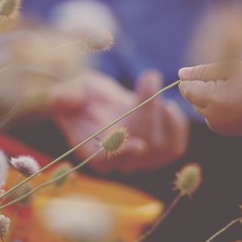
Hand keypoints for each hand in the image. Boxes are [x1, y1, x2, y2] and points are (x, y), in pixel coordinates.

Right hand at [50, 69, 188, 172]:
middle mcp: (116, 161)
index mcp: (91, 150)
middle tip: (148, 80)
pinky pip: (176, 147)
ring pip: (163, 148)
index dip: (123, 154)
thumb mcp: (68, 92)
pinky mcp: (158, 152)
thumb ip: (64, 97)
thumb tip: (65, 98)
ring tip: (153, 90)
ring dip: (164, 115)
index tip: (139, 144)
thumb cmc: (81, 97)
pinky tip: (166, 106)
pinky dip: (177, 124)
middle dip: (148, 110)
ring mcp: (139, 160)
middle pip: (142, 148)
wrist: (101, 104)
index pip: (107, 160)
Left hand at [178, 61, 241, 135]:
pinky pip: (212, 119)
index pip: (186, 89)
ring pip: (201, 110)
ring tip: (229, 90)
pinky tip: (234, 101)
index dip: (191, 78)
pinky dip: (216, 110)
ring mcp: (220, 127)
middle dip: (199, 89)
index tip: (208, 72)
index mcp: (212, 99)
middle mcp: (213, 117)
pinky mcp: (226, 132)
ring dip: (207, 100)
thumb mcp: (228, 68)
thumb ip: (202, 71)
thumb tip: (180, 74)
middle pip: (192, 100)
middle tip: (222, 80)